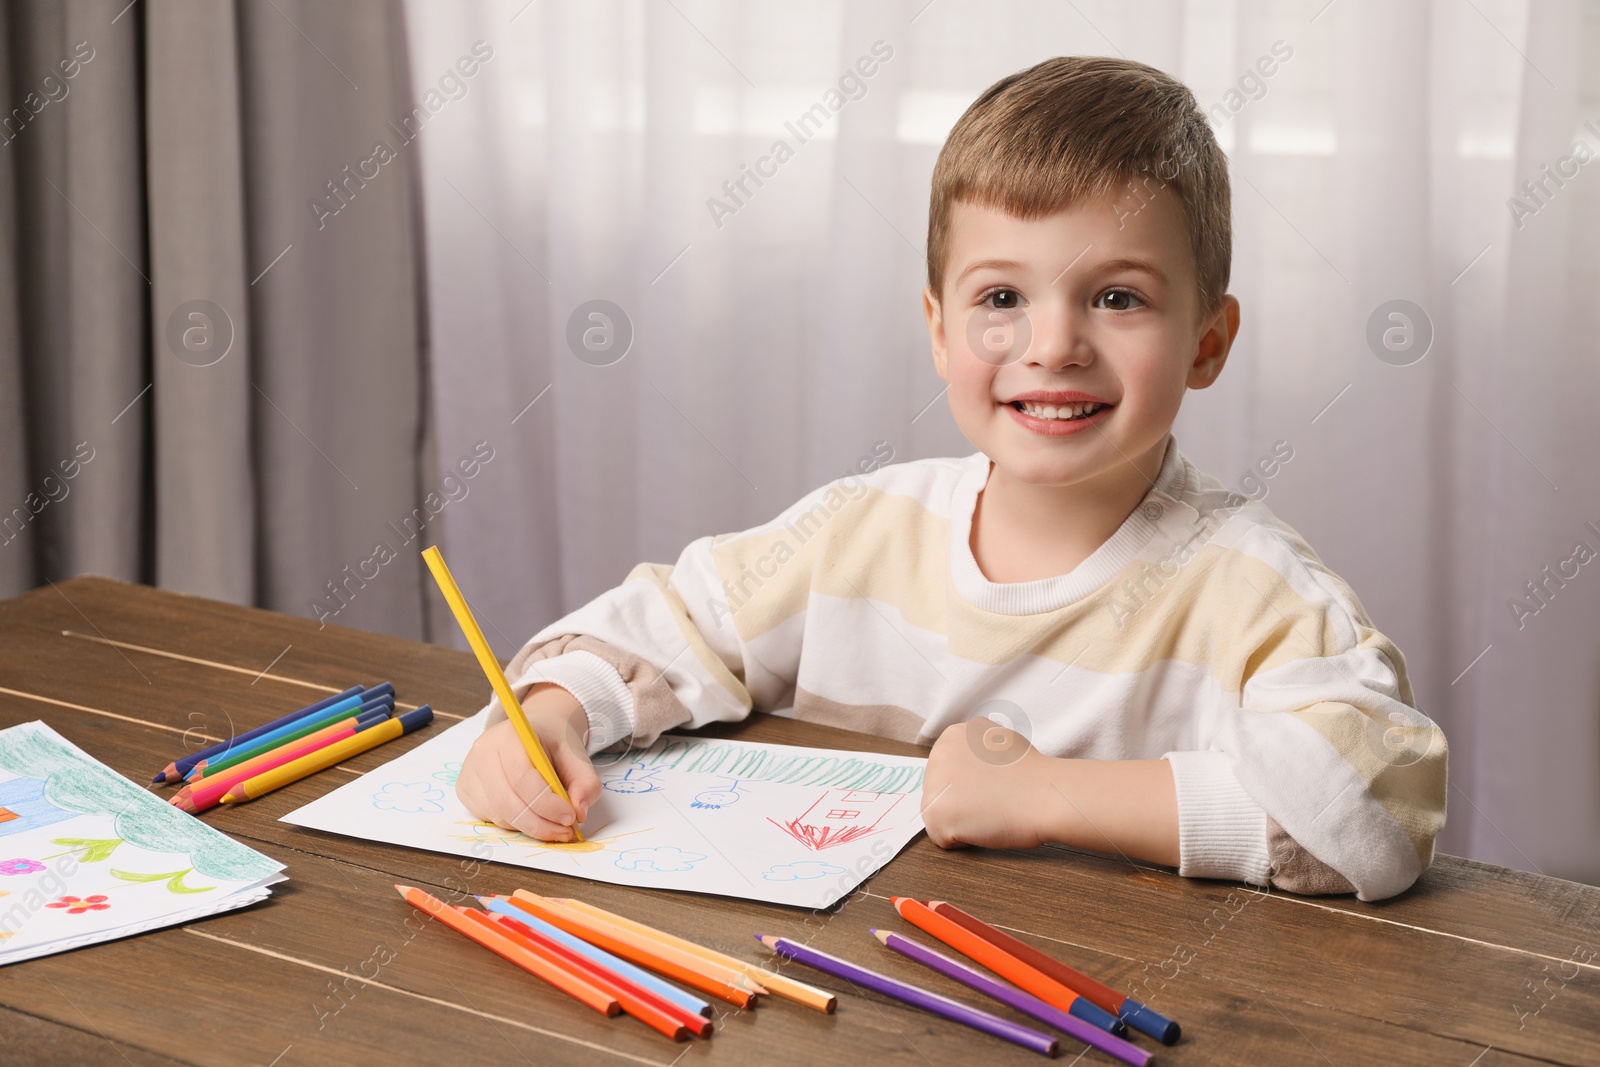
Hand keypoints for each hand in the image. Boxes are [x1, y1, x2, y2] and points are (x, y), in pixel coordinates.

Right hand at [456, 683, 602, 841]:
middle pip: (506, 800)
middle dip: (539, 823)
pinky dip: (515, 824)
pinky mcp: (465, 789)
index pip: (522, 777)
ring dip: (529, 827)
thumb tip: (580, 812)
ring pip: (498, 813)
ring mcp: (470, 771)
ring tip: (554, 826)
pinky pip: (490, 817)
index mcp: (509, 734)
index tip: (570, 817)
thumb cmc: (552, 744)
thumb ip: (585, 783)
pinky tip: (532, 816)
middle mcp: (483, 751)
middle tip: (565, 831)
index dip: (547, 803)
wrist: (532, 734)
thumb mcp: (577, 757)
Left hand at [920, 717, 1049, 850]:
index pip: (948, 771)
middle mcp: (937, 754)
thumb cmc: (1033, 774)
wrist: (1044, 794)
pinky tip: (984, 825)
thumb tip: (969, 767)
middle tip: (993, 800)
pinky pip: (941, 837)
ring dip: (962, 820)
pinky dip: (962, 840)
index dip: (970, 786)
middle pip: (939, 791)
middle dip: (962, 802)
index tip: (992, 786)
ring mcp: (932, 783)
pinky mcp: (934, 813)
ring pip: (939, 814)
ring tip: (989, 811)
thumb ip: (976, 749)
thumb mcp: (999, 740)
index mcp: (953, 735)